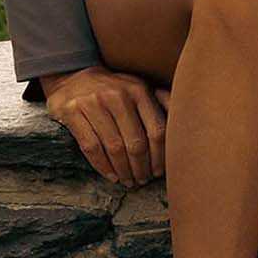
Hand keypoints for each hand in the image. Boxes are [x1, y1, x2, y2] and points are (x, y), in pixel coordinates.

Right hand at [41, 66, 168, 187]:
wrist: (72, 76)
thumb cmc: (114, 90)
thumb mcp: (138, 88)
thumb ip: (161, 102)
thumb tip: (185, 125)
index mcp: (139, 90)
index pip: (157, 130)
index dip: (160, 156)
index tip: (159, 171)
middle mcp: (118, 95)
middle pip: (136, 143)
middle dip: (142, 168)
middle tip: (143, 180)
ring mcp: (93, 103)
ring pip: (114, 147)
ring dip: (124, 171)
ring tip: (128, 181)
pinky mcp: (72, 112)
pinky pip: (91, 147)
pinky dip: (103, 166)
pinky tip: (111, 176)